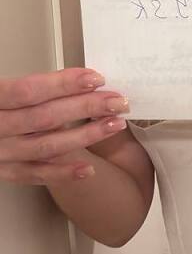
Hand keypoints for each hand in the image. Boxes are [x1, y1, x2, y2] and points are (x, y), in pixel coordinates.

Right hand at [0, 68, 128, 184]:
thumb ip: (20, 86)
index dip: (64, 84)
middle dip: (86, 107)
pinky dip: (62, 173)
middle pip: (46, 117)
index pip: (30, 90)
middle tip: (118, 100)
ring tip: (114, 124)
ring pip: (46, 146)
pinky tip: (88, 168)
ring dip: (85, 135)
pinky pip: (34, 175)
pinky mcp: (2, 172)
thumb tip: (67, 81)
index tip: (95, 78)